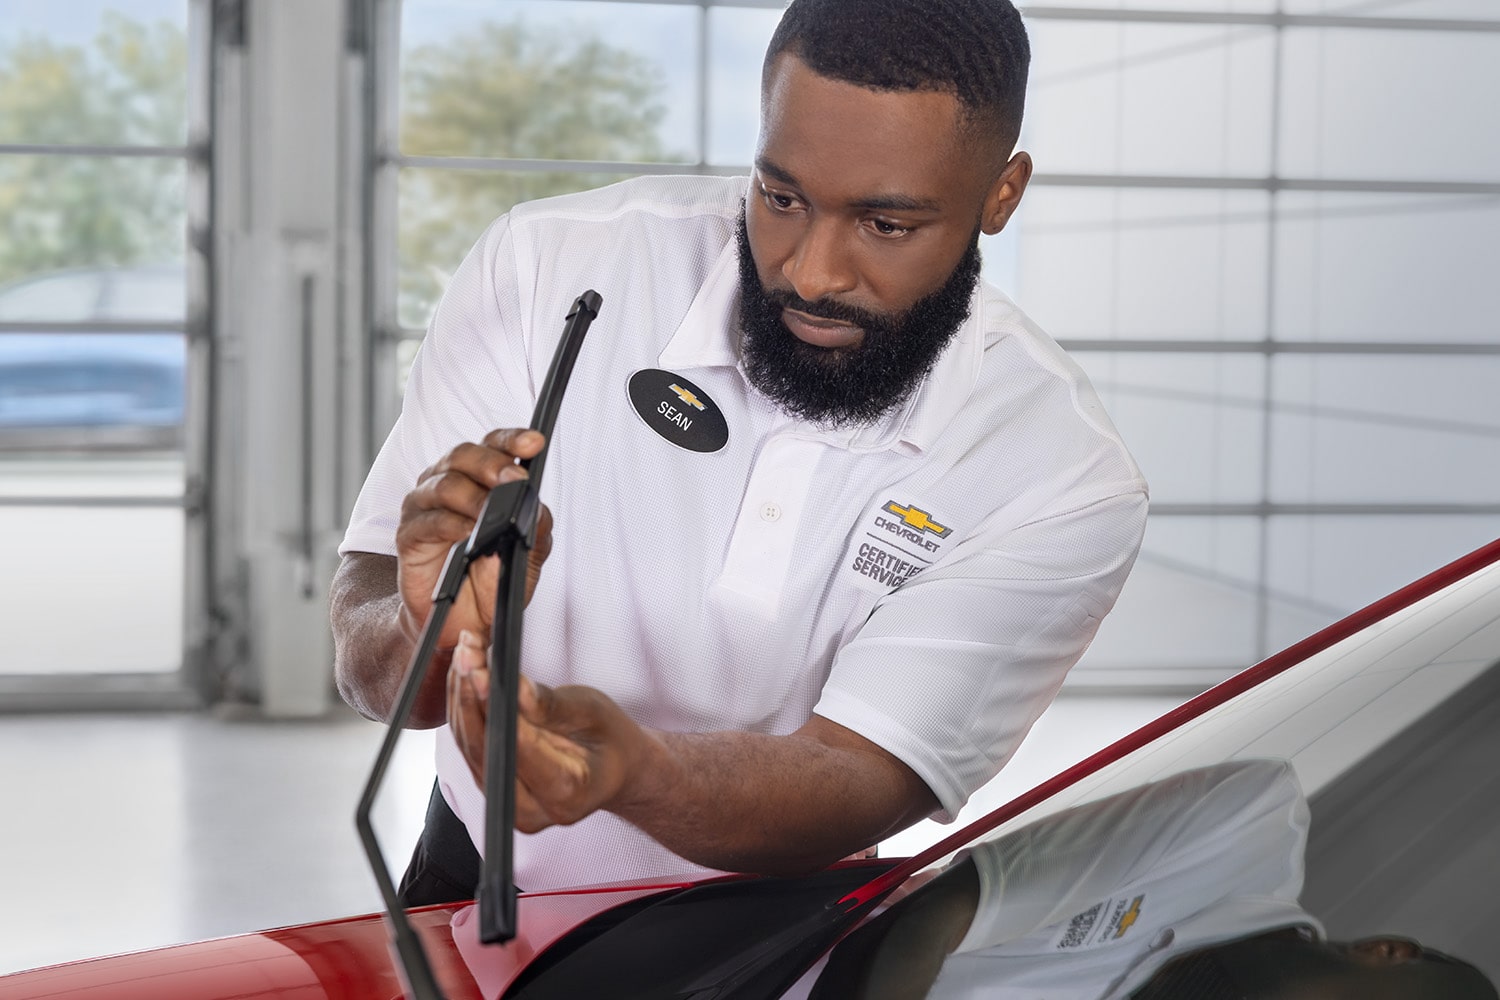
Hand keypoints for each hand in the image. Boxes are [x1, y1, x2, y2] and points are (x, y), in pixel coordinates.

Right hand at [395, 429, 553, 648]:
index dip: (511, 439)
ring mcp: (424, 507)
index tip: (534, 443)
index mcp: (477, 478)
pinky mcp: (409, 536)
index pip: (491, 445)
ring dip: (475, 497)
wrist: (464, 620)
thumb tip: (537, 504)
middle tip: (514, 480)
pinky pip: (429, 521)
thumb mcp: (529, 550)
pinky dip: (453, 524)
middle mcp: (447, 484)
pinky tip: (470, 534)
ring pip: (445, 484)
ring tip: (494, 515)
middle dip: (493, 464)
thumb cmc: (491, 576)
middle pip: (463, 455)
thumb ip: (537, 523)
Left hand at [446, 630, 649, 832]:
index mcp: (567, 791)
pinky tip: (464, 678)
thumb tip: (513, 688)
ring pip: (472, 749)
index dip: (496, 707)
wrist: (615, 769)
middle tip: (466, 653)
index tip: (481, 670)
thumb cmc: (610, 740)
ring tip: (464, 655)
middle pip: (487, 751)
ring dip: (463, 699)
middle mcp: (533, 810)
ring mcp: (510, 806)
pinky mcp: (494, 790)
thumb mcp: (593, 711)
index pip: (519, 747)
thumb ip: (551, 705)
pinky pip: (472, 749)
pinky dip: (466, 710)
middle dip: (471, 697)